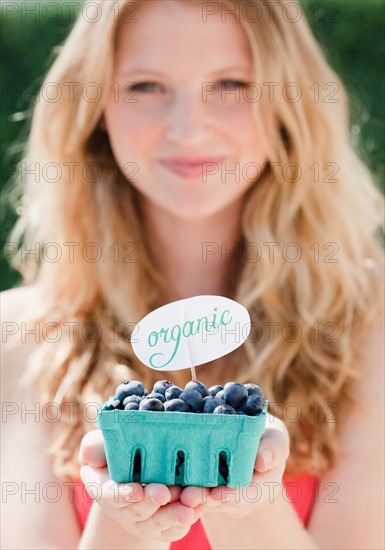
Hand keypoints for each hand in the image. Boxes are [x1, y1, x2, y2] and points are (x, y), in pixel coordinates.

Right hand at [79, 430, 203, 541]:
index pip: (108, 495)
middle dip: (151, 503)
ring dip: (173, 515)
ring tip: (188, 507)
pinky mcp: (160, 526)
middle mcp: (121, 509)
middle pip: (136, 511)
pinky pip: (173, 529)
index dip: (122, 494)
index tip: (137, 490)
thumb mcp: (103, 443)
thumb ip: (95, 445)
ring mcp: (141, 520)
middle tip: (165, 493)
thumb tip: (89, 452)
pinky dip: (185, 520)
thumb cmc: (116, 448)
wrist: (137, 463)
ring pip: (157, 523)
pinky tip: (198, 507)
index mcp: (103, 486)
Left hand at [179, 412, 289, 518]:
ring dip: (190, 496)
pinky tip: (169, 483)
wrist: (252, 440)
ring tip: (175, 491)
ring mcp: (223, 496)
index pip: (249, 496)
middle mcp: (241, 497)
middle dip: (204, 499)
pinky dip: (182, 487)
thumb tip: (261, 461)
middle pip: (222, 502)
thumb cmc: (266, 437)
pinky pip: (194, 490)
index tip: (217, 494)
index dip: (233, 496)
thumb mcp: (276, 439)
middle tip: (188, 496)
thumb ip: (272, 449)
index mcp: (263, 487)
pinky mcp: (205, 489)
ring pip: (205, 500)